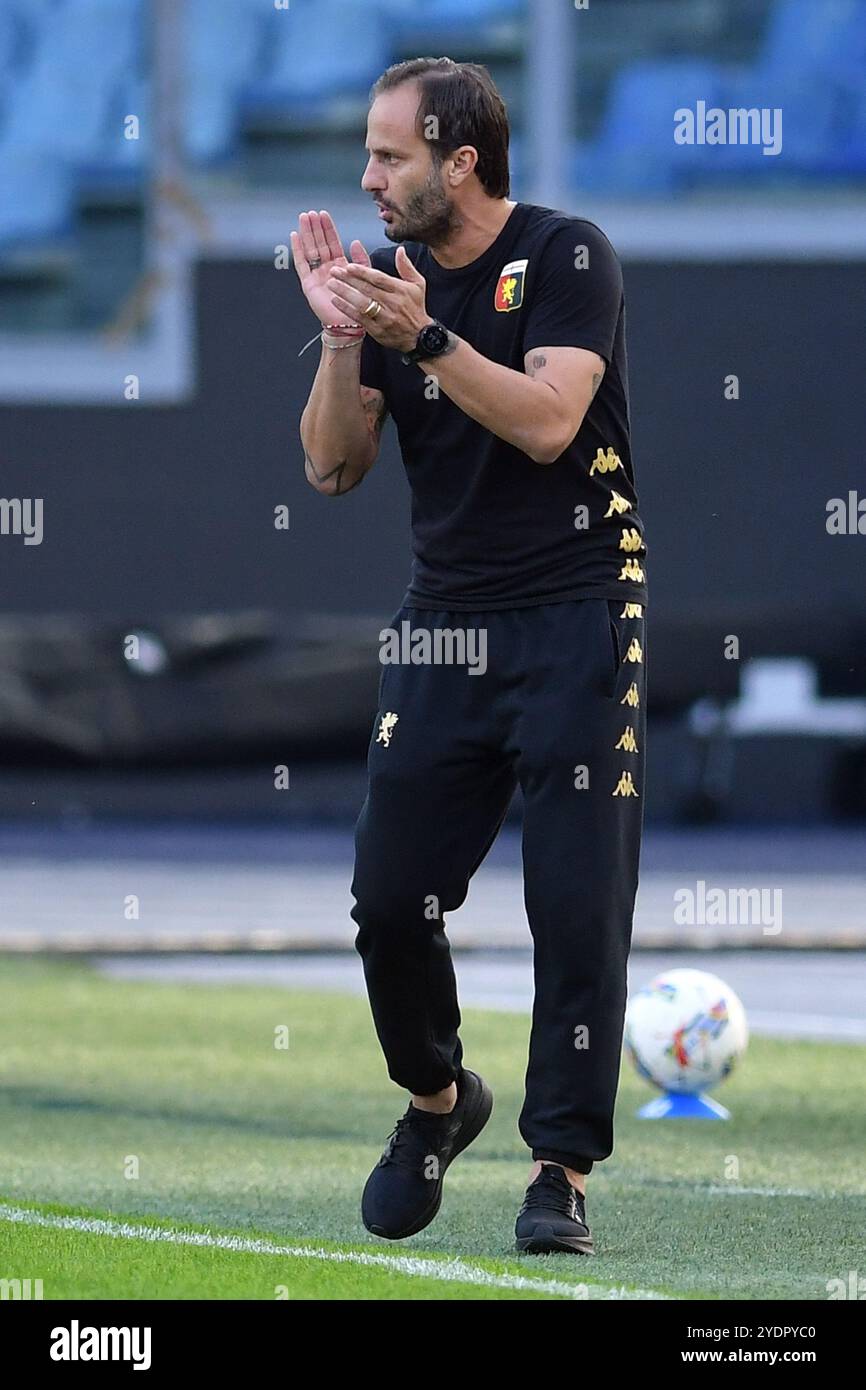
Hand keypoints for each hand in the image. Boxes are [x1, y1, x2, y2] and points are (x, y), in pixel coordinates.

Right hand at [290, 211, 370, 326]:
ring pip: (310, 250)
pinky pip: (301, 264)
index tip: (324, 214)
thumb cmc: (359, 305)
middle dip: (315, 228)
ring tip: (303, 218)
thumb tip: (355, 242)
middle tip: (311, 212)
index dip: (328, 229)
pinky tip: (295, 236)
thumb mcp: (365, 278)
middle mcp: (327, 270)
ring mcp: (316, 276)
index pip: (332, 243)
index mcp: (340, 267)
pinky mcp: (308, 284)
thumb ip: (361, 260)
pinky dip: (297, 250)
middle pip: (319, 243)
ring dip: (306, 234)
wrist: (349, 325)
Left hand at [328, 245, 430, 352]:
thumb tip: (400, 250)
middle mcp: (392, 303)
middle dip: (348, 279)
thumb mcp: (418, 284)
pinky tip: (336, 301)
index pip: (378, 278)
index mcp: (400, 290)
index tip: (349, 266)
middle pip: (367, 289)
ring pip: (361, 303)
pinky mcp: (377, 330)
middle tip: (334, 271)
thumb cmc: (416, 308)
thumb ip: (406, 267)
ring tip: (331, 284)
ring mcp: (384, 318)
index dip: (362, 272)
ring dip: (344, 293)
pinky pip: (359, 318)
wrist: (420, 337)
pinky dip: (346, 309)